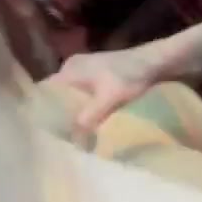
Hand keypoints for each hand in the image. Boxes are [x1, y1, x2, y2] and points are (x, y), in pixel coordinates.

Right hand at [40, 46, 155, 138]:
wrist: (156, 61)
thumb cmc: (131, 76)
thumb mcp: (108, 98)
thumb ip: (88, 116)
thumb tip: (72, 140)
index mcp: (69, 70)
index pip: (45, 93)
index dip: (44, 112)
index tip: (46, 132)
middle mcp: (72, 68)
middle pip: (57, 96)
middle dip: (59, 115)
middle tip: (61, 138)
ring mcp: (84, 71)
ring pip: (70, 96)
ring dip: (73, 112)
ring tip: (73, 134)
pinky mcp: (97, 76)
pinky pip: (82, 95)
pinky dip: (84, 107)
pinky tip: (88, 122)